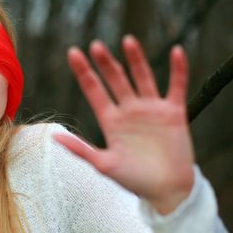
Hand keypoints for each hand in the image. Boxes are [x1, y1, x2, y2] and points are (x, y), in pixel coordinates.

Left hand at [53, 36, 194, 214]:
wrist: (166, 191)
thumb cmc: (133, 180)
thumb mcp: (104, 164)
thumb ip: (80, 149)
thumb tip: (53, 137)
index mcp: (110, 120)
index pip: (94, 90)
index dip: (84, 72)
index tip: (73, 53)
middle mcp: (128, 110)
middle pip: (115, 80)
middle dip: (106, 63)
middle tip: (95, 45)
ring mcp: (151, 109)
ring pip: (142, 77)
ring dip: (136, 60)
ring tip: (127, 41)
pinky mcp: (173, 113)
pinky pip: (176, 86)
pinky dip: (178, 70)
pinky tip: (177, 52)